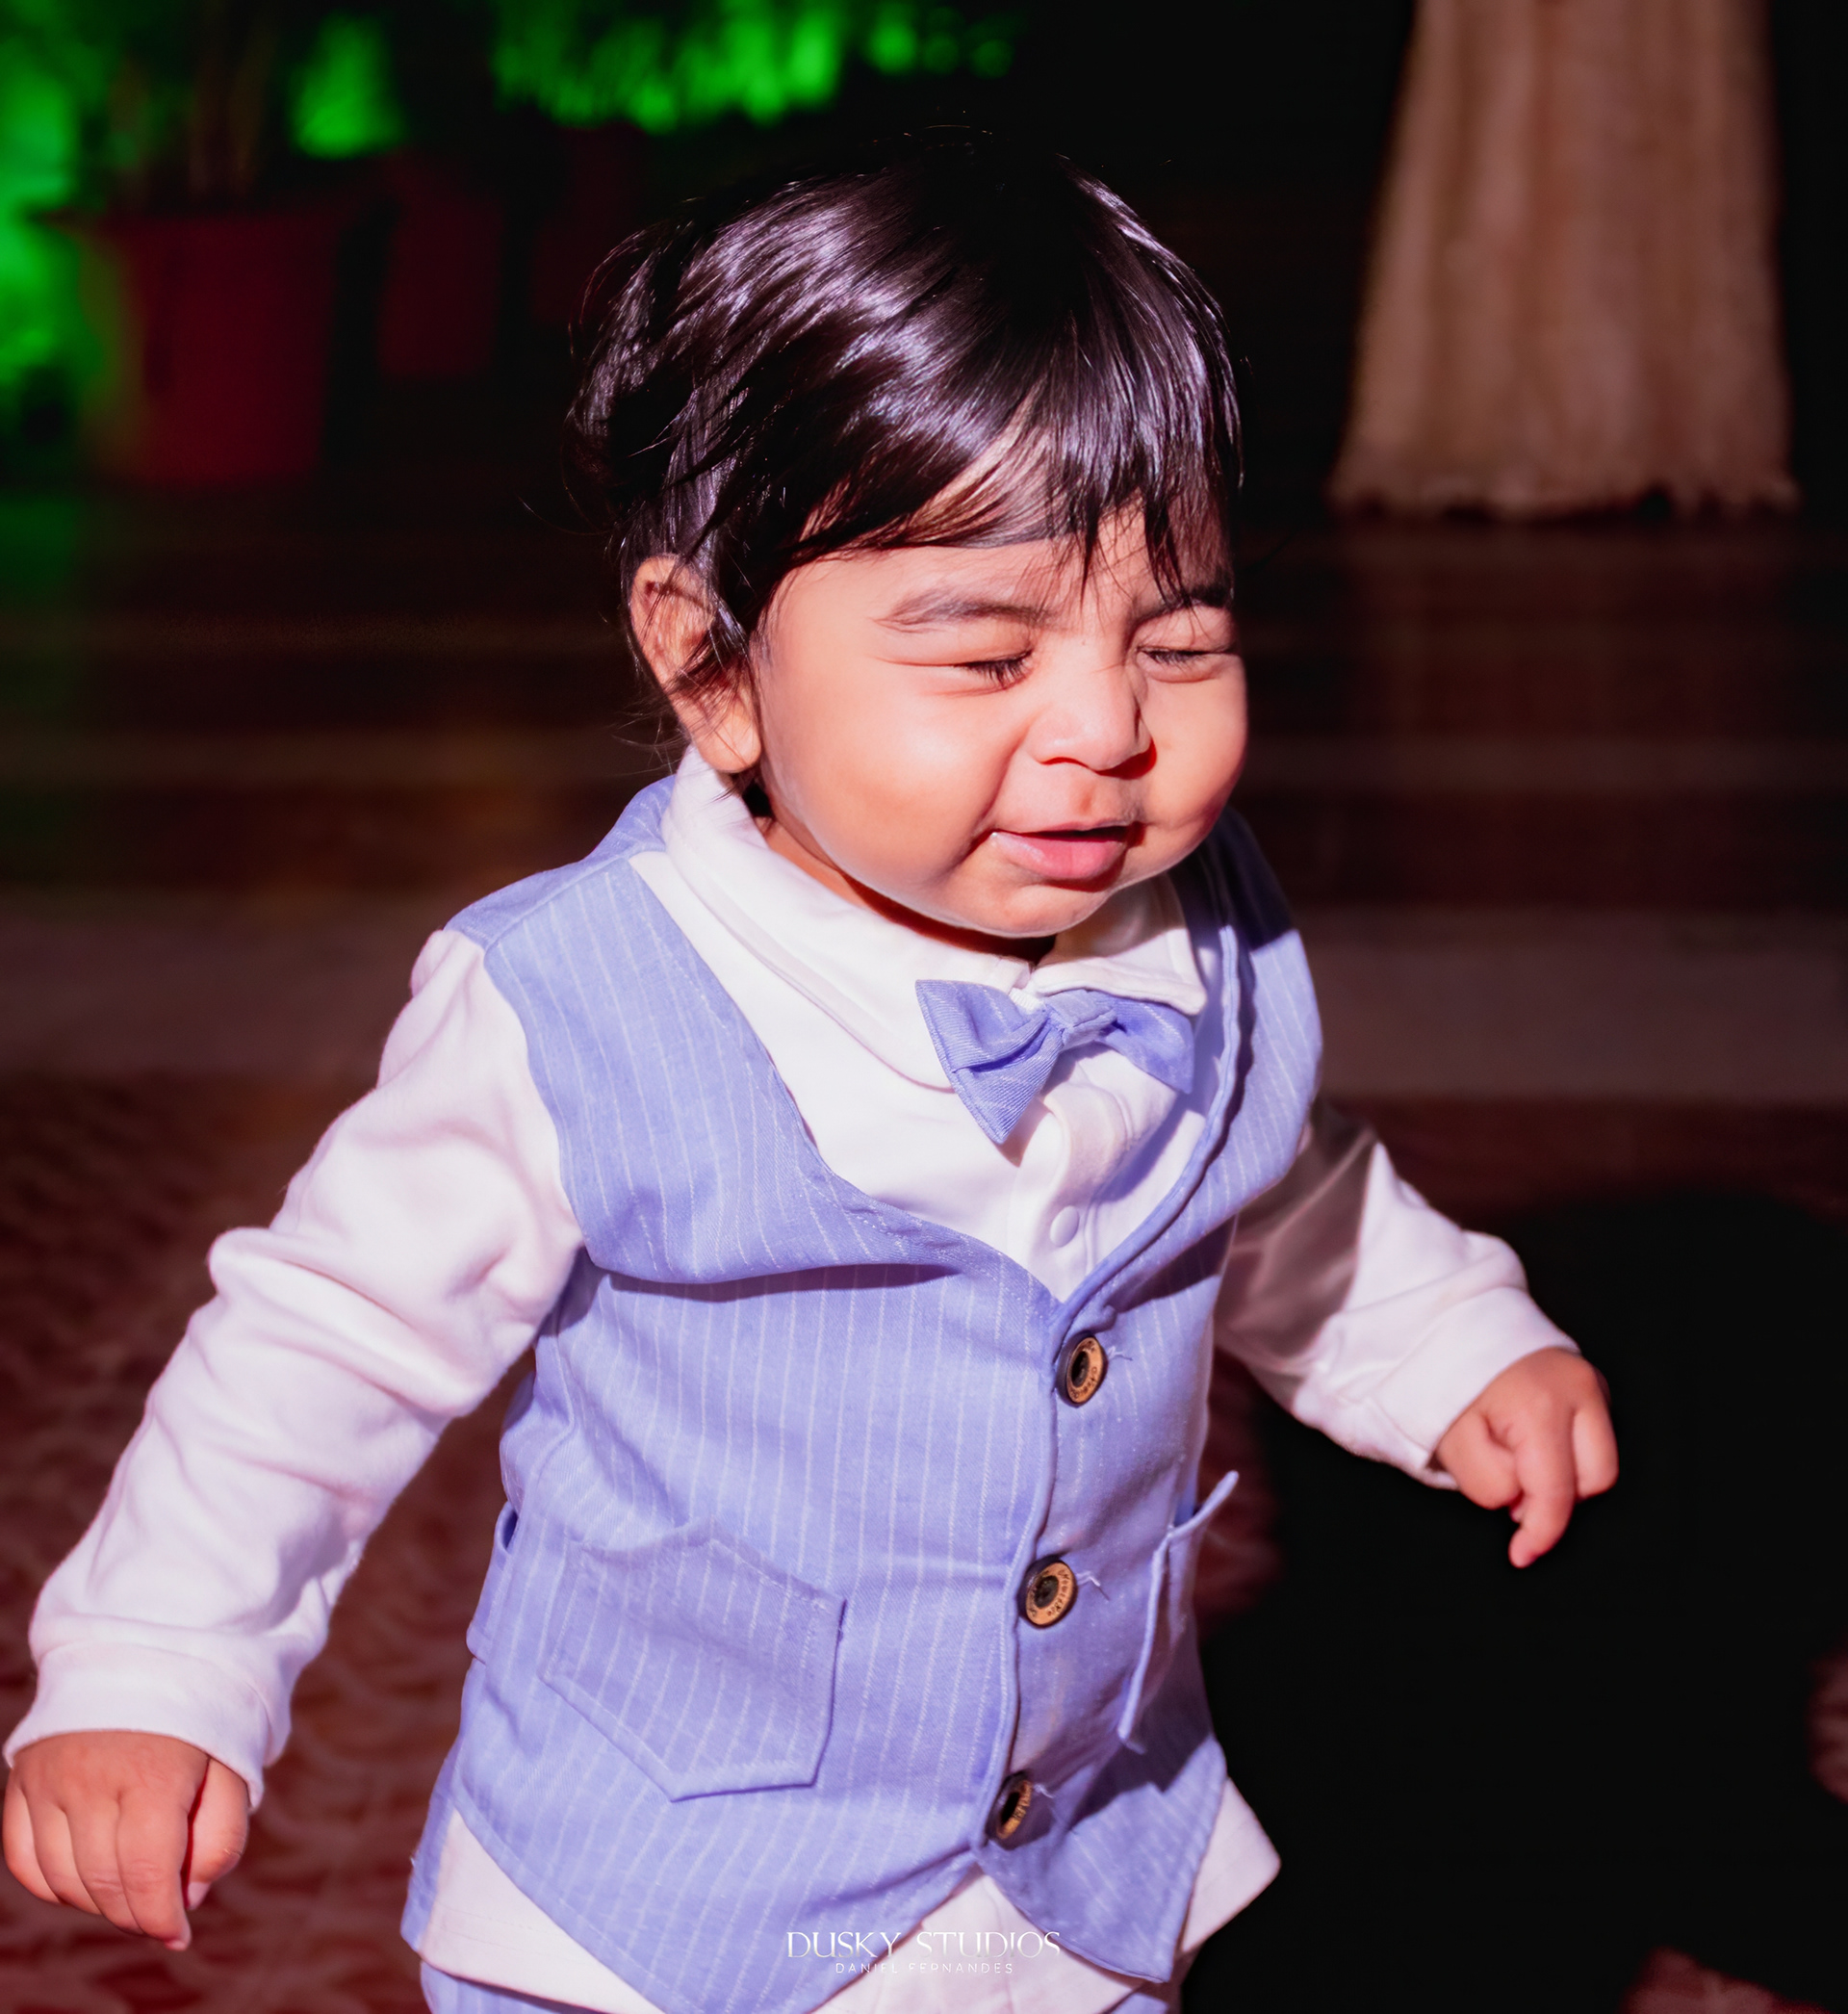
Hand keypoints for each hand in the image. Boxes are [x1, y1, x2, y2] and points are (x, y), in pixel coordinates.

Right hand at [4, 1732, 248, 1949]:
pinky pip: (24, 1859)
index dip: (161, 1917)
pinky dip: (52, 1883)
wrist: (146, 1648)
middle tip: (160, 1912)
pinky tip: (85, 1878)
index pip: (146, 1874)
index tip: (179, 1935)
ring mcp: (49, 1780)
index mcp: (152, 1773)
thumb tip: (187, 1897)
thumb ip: (221, 1837)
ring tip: (130, 1889)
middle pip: (105, 1883)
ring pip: (63, 1879)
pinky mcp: (23, 1779)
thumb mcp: (232, 1767)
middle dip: (136, 1912)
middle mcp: (91, 1778)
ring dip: (97, 1901)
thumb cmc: (199, 1715)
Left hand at [1434, 1347, 1617, 1567]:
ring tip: (1516, 1460)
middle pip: (1595, 1480)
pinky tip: (1530, 1442)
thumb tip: (1520, 1502)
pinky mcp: (1593, 1381)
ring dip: (1563, 1476)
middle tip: (1511, 1492)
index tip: (1521, 1554)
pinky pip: (1594, 1437)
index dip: (1540, 1532)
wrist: (1447, 1327)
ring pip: (1601, 1462)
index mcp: (1541, 1404)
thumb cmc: (1445, 1382)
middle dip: (1556, 1499)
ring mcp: (1592, 1381)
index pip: (1556, 1491)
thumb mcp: (1452, 1441)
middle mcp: (1579, 1388)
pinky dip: (1567, 1453)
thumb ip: (1489, 1482)